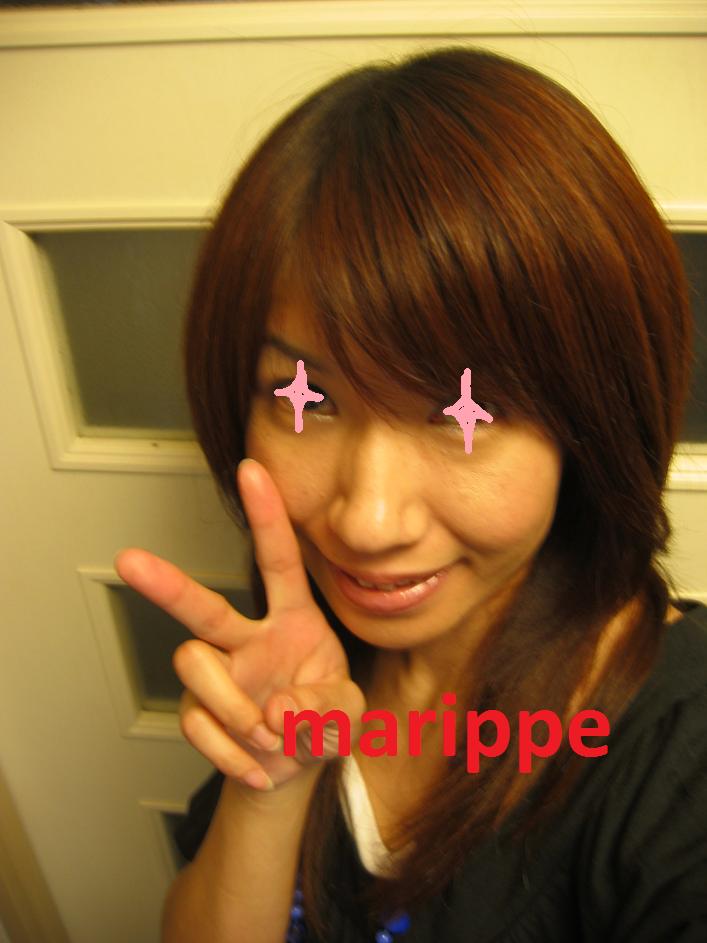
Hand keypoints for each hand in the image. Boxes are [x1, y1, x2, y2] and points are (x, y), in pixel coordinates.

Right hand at [114, 458, 364, 790]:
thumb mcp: (348, 715)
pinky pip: (199, 726)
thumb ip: (328, 710)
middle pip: (202, 607)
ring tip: (268, 736)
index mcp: (293, 619)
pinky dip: (232, 752)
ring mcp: (218, 675)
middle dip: (166, 584)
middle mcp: (247, 638)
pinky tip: (257, 764)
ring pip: (195, 666)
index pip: (280, 561)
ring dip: (233, 708)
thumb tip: (276, 710)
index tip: (253, 469)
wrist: (293, 769)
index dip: (267, 516)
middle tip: (129, 561)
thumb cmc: (322, 720)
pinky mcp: (197, 713)